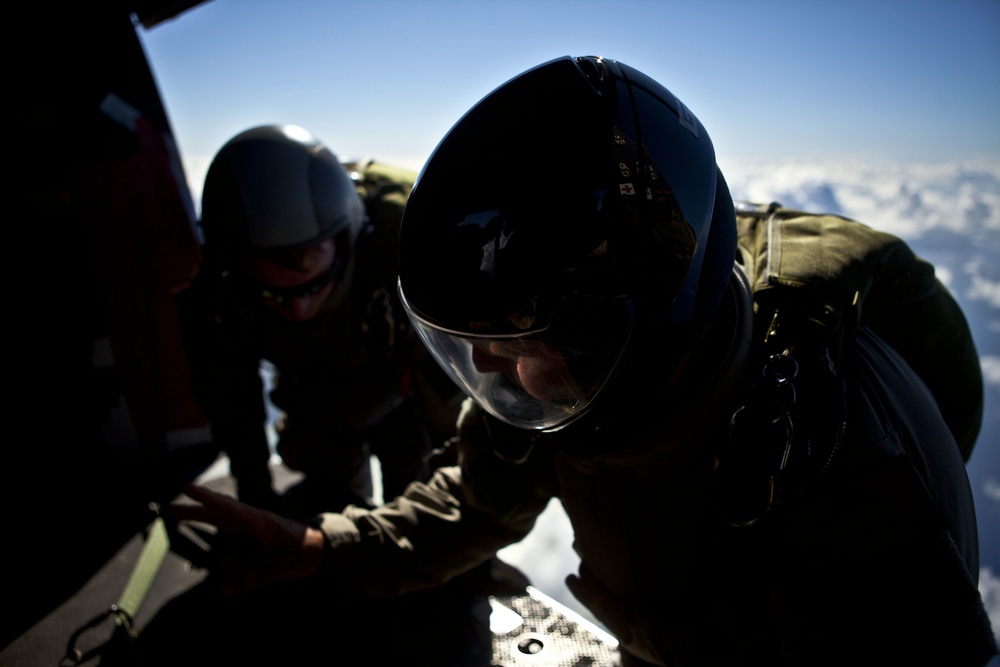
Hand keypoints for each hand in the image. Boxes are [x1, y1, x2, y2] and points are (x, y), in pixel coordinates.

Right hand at [164, 484, 326, 595]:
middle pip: (214, 513)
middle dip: (189, 511)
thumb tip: (223, 590)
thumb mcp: (280, 568)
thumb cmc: (302, 551)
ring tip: (195, 534)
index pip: (227, 509)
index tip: (185, 487)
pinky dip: (226, 560)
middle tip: (162, 510)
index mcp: (258, 522)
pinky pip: (227, 546)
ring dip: (208, 534)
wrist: (318, 547)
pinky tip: (234, 577)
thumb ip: (252, 579)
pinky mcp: (246, 537)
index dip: (206, 499)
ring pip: (219, 527)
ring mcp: (247, 528)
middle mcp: (249, 521)